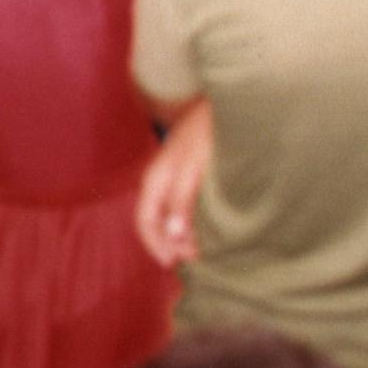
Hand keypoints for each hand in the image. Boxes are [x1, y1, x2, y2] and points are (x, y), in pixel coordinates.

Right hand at [134, 103, 211, 268]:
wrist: (223, 104)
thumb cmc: (205, 134)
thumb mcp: (193, 169)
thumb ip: (181, 201)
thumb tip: (172, 237)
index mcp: (154, 180)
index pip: (144, 222)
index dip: (155, 245)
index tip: (173, 264)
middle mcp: (159, 180)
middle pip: (156, 221)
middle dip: (170, 243)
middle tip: (194, 258)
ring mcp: (172, 176)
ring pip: (169, 214)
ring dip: (181, 233)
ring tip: (201, 248)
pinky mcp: (187, 173)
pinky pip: (181, 204)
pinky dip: (189, 219)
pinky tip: (204, 226)